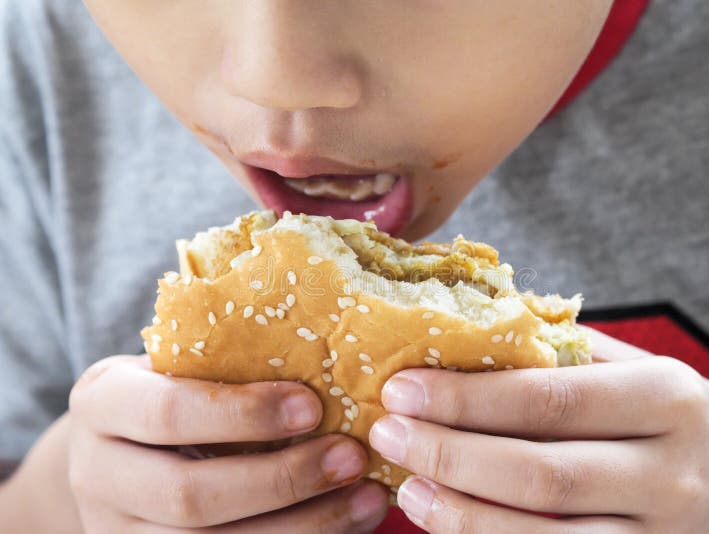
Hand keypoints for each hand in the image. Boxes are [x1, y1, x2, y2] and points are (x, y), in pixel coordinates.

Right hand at [68, 355, 387, 532]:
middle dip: (282, 480)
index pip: (167, 412)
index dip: (243, 413)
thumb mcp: (180, 366)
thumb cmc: (173, 391)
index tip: (313, 406)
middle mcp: (98, 475)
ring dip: (302, 527)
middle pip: (190, 496)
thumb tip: (338, 365)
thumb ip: (231, 366)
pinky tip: (345, 525)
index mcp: (103, 404)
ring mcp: (119, 532)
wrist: (120, 451)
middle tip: (351, 457)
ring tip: (366, 498)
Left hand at [369, 328, 708, 532]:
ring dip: (463, 515)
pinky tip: (450, 523)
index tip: (402, 387)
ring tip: (407, 487)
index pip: (550, 398)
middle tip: (386, 433)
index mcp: (666, 397)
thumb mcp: (643, 369)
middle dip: (452, 453)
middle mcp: (668, 471)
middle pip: (541, 472)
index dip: (468, 398)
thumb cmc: (683, 418)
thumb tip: (471, 323)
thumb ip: (568, 350)